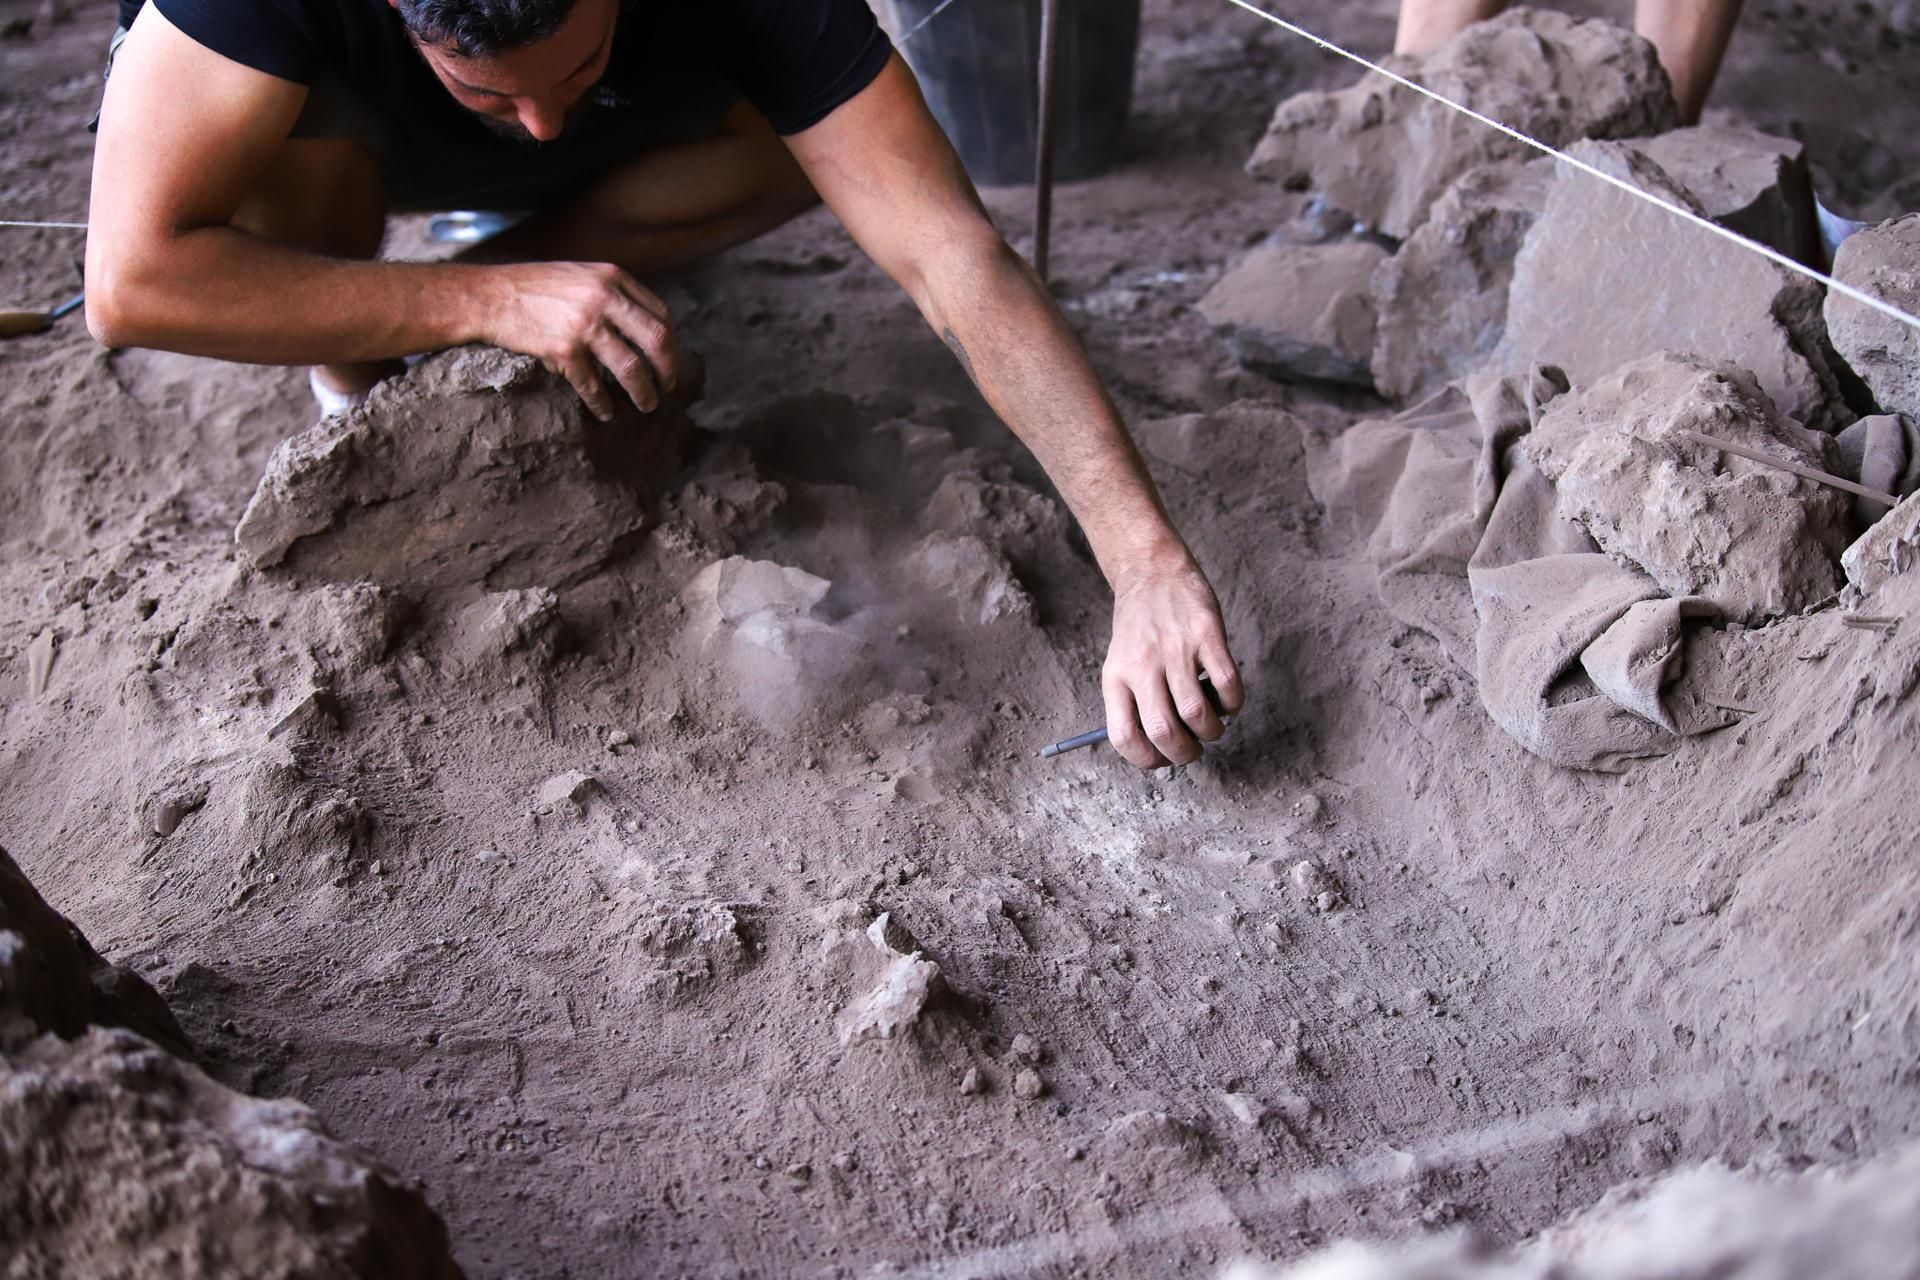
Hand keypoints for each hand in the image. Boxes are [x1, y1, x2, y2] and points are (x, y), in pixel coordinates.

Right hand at [480, 262, 678, 419]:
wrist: (488, 296)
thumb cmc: (533, 287)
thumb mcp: (581, 275)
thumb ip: (611, 293)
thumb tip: (642, 326)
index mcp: (612, 277)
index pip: (660, 314)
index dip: (670, 343)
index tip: (667, 360)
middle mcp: (604, 298)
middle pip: (656, 341)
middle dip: (667, 370)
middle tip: (667, 388)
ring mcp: (585, 324)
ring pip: (632, 368)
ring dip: (644, 393)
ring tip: (646, 405)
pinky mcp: (563, 349)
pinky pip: (594, 386)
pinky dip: (602, 403)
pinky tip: (605, 412)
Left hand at [1101, 556, 1242, 768]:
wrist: (1152, 570)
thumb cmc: (1140, 628)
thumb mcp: (1122, 663)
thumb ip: (1135, 701)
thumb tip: (1160, 748)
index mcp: (1115, 677)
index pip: (1123, 736)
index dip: (1146, 760)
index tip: (1162, 760)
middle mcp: (1142, 665)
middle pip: (1164, 732)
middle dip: (1185, 755)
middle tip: (1194, 750)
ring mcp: (1175, 649)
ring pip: (1197, 714)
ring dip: (1211, 733)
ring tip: (1212, 727)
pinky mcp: (1207, 634)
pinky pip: (1227, 683)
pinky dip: (1233, 704)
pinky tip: (1228, 701)